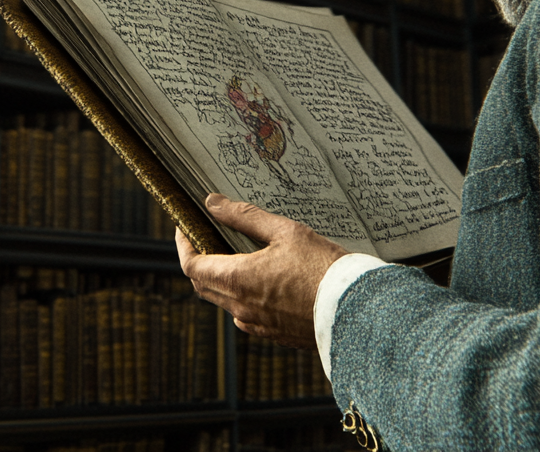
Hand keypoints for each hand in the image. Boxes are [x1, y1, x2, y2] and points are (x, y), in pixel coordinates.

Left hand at [176, 193, 348, 348]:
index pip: (191, 266)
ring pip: (224, 302)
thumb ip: (245, 217)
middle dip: (199, 261)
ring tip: (236, 257)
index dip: (183, 245)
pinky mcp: (274, 335)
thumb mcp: (285, 231)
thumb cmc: (323, 268)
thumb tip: (213, 203)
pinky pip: (246, 316)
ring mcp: (257, 325)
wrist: (356, 309)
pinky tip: (262, 282)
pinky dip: (242, 297)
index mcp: (237, 280)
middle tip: (207, 238)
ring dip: (221, 280)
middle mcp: (241, 307)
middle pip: (203, 285)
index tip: (186, 228)